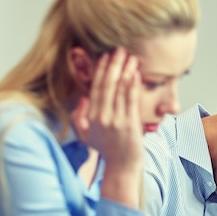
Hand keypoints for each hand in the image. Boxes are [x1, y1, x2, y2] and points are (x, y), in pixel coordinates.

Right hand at [70, 47, 142, 206]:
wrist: (122, 166)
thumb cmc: (107, 150)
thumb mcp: (87, 134)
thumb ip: (81, 116)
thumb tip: (82, 98)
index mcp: (91, 116)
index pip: (96, 88)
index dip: (101, 70)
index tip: (105, 56)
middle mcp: (102, 117)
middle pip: (107, 85)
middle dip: (113, 65)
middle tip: (119, 49)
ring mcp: (116, 120)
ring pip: (120, 90)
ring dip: (125, 71)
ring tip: (130, 56)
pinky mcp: (130, 124)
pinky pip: (131, 101)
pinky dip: (133, 85)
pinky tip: (136, 73)